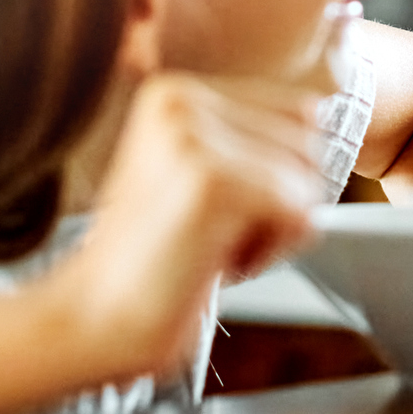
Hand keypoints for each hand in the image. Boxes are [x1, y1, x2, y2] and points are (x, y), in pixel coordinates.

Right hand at [45, 73, 324, 382]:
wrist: (88, 322)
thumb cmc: (154, 259)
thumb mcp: (198, 172)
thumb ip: (250, 136)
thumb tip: (324, 109)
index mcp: (175, 90)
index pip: (302, 113)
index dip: (280, 174)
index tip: (215, 207)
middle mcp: (182, 101)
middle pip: (310, 145)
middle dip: (280, 202)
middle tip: (208, 234)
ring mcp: (194, 138)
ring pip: (308, 181)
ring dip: (273, 230)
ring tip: (206, 246)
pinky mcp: (212, 182)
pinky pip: (299, 215)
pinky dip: (269, 254)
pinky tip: (212, 264)